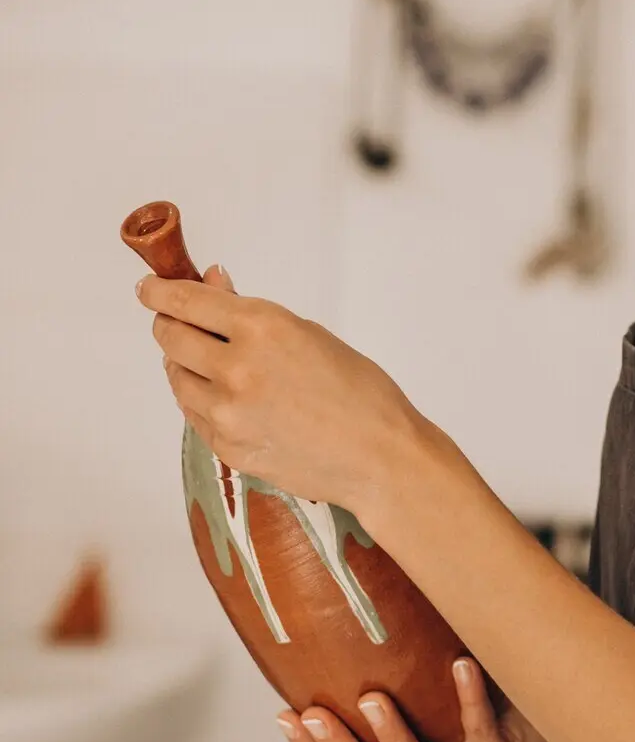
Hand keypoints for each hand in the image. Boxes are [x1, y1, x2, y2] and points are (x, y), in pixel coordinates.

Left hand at [136, 261, 418, 517]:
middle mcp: (236, 367)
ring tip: (210, 361)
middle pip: (170, 336)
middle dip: (169, 323)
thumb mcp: (308, 334)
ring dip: (184, 363)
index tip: (149, 287)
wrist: (378, 456)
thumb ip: (253, 315)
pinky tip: (225, 395)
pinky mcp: (224, 446)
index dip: (159, 291)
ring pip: (176, 376)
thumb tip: (213, 285)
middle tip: (176, 320)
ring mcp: (226, 412)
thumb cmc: (359, 391)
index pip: (186, 301)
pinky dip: (199, 397)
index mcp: (262, 327)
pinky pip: (193, 411)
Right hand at [278, 654, 554, 741]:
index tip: (286, 713)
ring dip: (392, 737)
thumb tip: (305, 611)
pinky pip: (481, 732)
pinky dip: (470, 698)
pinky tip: (460, 664)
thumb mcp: (401, 688)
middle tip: (316, 714)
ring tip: (373, 698)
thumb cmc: (446, 694)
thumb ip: (359, 672)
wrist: (525, 710)